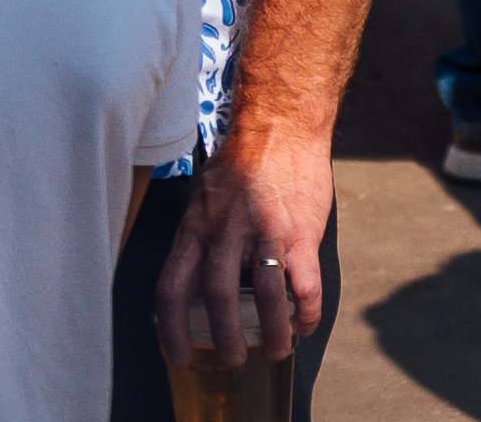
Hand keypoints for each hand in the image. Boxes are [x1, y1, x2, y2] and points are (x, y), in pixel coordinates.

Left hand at [159, 117, 335, 366]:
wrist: (282, 122)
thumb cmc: (242, 159)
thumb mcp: (205, 196)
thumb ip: (200, 234)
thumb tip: (193, 273)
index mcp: (196, 226)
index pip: (173, 287)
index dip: (173, 329)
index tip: (180, 354)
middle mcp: (226, 232)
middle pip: (218, 297)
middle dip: (224, 337)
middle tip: (231, 359)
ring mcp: (265, 232)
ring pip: (266, 296)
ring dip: (272, 331)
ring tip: (275, 351)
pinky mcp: (300, 231)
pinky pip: (304, 282)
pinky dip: (307, 310)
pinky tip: (306, 323)